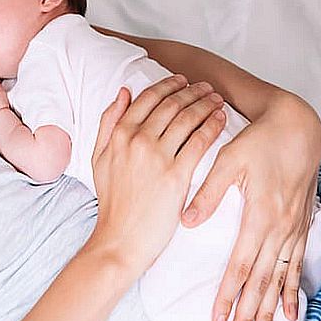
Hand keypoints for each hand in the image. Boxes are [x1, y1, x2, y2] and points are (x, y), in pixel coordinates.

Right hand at [87, 75, 226, 277]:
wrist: (120, 239)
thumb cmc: (112, 201)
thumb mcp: (99, 158)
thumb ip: (108, 123)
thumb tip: (124, 92)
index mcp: (119, 134)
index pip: (148, 98)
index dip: (168, 85)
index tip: (183, 81)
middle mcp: (137, 140)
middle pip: (171, 105)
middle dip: (191, 91)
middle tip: (206, 87)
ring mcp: (157, 157)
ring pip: (187, 118)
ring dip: (205, 104)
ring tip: (216, 99)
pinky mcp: (177, 176)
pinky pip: (200, 141)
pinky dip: (212, 126)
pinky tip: (221, 119)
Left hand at [180, 93, 320, 320]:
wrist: (298, 127)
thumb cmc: (260, 140)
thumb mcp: (229, 160)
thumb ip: (208, 192)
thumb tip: (187, 221)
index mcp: (260, 215)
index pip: (240, 266)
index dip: (229, 296)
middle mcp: (280, 229)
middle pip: (261, 282)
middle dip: (250, 316)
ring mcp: (294, 230)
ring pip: (281, 280)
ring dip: (272, 312)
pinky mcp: (301, 226)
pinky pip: (297, 267)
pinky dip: (293, 291)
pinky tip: (292, 313)